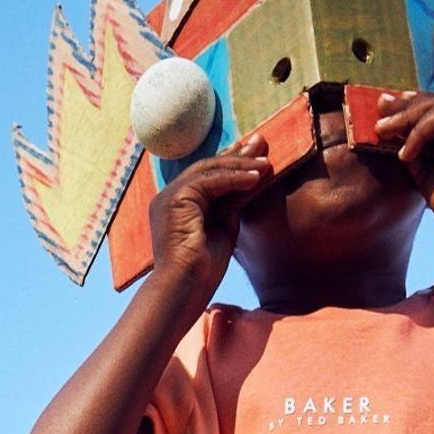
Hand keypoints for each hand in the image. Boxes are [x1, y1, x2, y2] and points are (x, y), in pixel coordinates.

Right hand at [147, 135, 272, 305]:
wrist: (183, 291)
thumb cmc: (201, 272)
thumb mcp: (223, 230)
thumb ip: (231, 206)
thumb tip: (249, 182)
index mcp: (176, 206)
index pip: (204, 175)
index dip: (230, 162)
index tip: (253, 153)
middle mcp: (168, 197)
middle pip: (206, 167)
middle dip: (236, 155)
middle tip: (261, 143)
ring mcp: (168, 197)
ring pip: (208, 169)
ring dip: (240, 164)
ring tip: (265, 161)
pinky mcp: (174, 200)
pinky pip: (209, 180)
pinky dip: (234, 177)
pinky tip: (255, 177)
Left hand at [372, 90, 433, 244]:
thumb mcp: (428, 167)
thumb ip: (415, 146)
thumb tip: (389, 128)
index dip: (416, 107)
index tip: (389, 111)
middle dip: (406, 106)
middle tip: (380, 106)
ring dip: (405, 118)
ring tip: (381, 130)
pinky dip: (418, 134)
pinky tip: (406, 155)